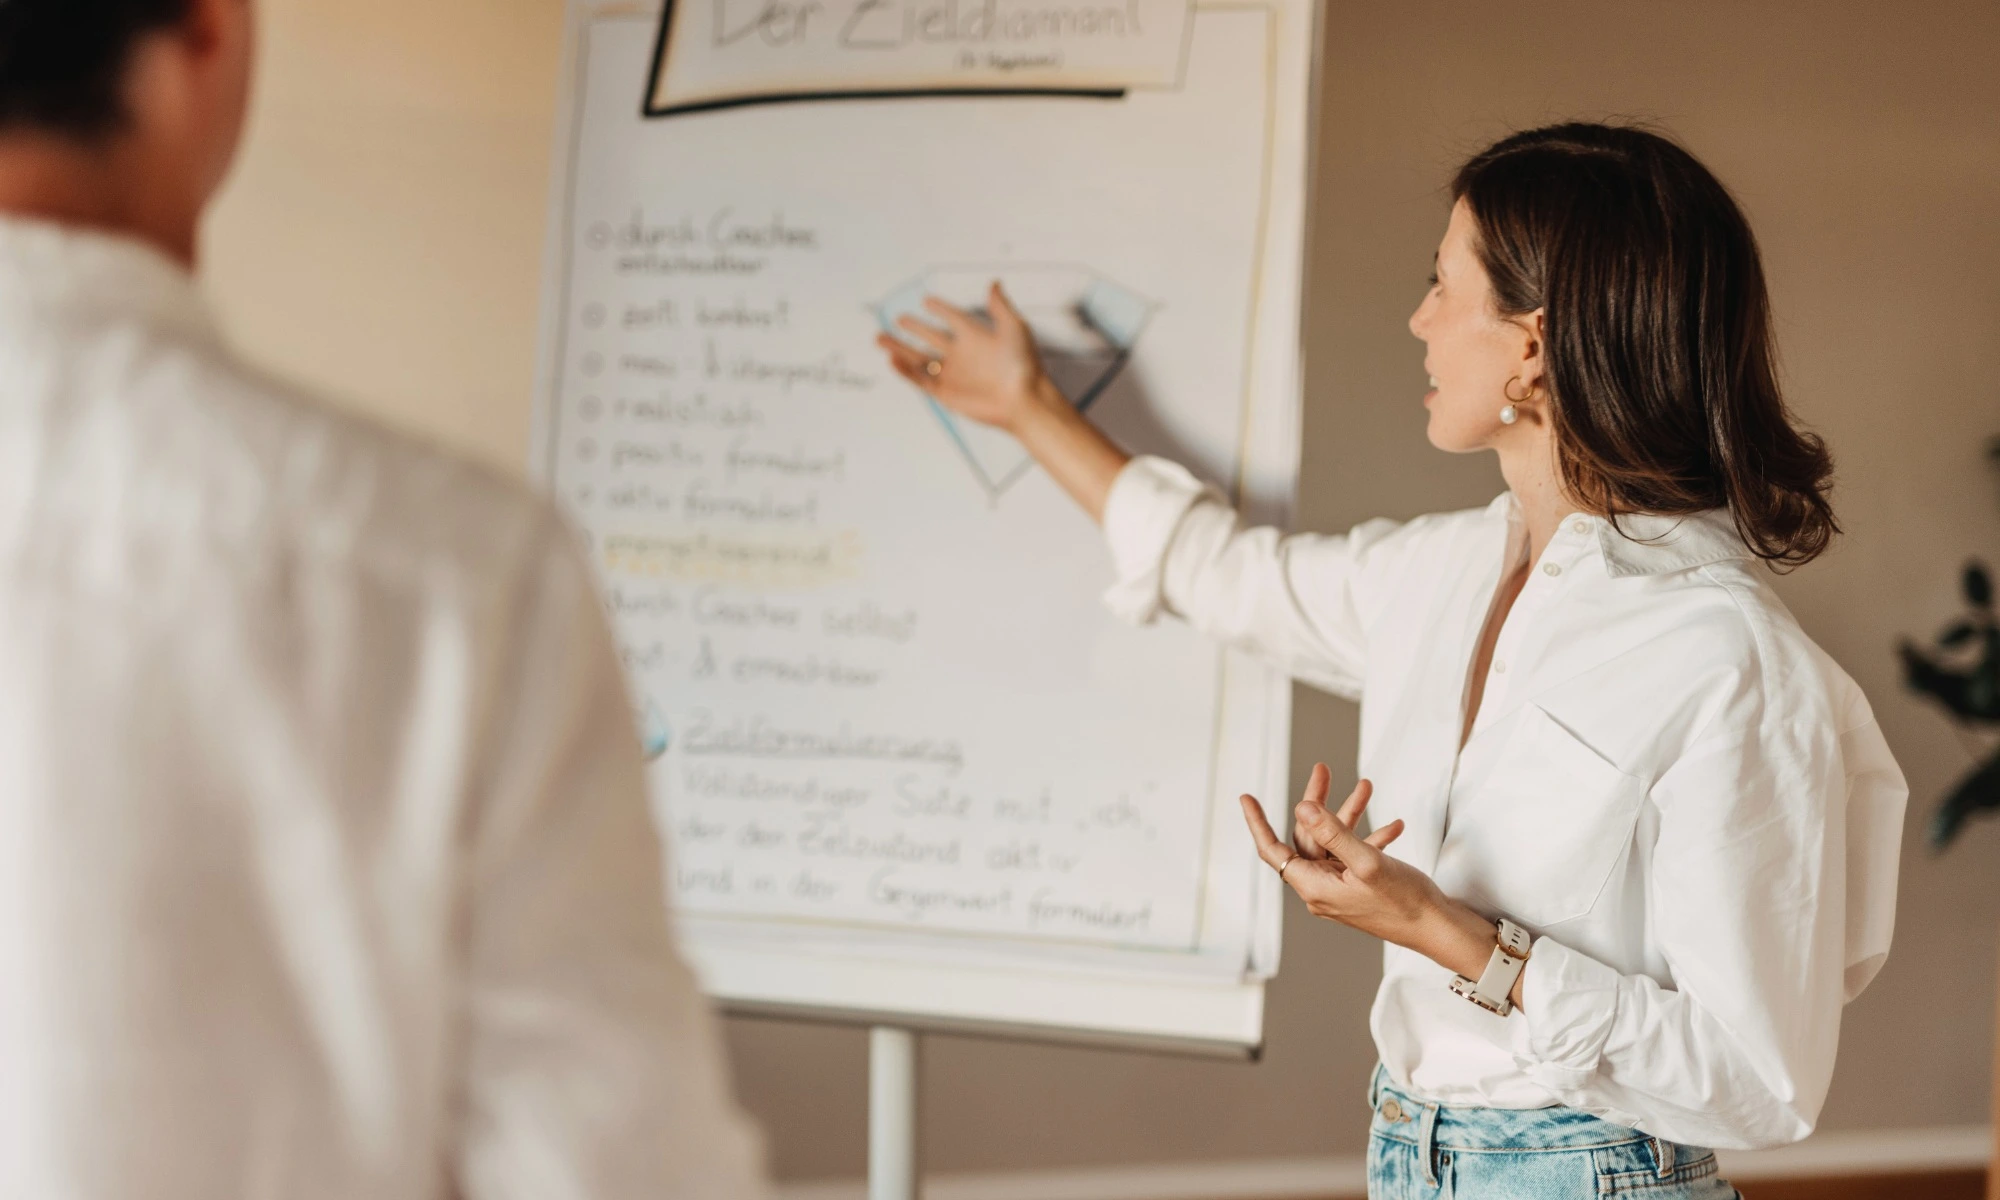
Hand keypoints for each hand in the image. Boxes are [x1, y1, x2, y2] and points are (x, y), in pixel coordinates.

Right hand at [875, 283, 1060, 434]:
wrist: (1022, 400)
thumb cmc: (1023, 364)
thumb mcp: (1014, 327)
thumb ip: (1000, 306)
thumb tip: (994, 283)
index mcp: (977, 337)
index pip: (954, 318)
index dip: (941, 309)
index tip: (926, 301)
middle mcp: (962, 355)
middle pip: (931, 338)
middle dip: (915, 329)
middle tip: (899, 319)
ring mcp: (952, 375)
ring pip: (919, 359)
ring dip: (899, 349)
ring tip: (879, 338)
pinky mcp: (945, 393)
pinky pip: (920, 380)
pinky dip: (905, 371)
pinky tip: (892, 359)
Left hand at [1241, 764, 1499, 980]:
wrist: (1439, 929)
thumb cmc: (1405, 902)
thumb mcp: (1367, 862)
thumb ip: (1333, 833)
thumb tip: (1302, 808)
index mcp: (1314, 887)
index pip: (1273, 850)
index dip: (1257, 823)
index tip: (1246, 798)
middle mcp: (1322, 889)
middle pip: (1307, 838)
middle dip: (1317, 803)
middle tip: (1323, 770)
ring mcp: (1341, 889)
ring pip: (1333, 843)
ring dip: (1349, 815)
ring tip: (1366, 787)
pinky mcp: (1360, 888)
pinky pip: (1355, 856)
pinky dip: (1370, 838)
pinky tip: (1393, 825)